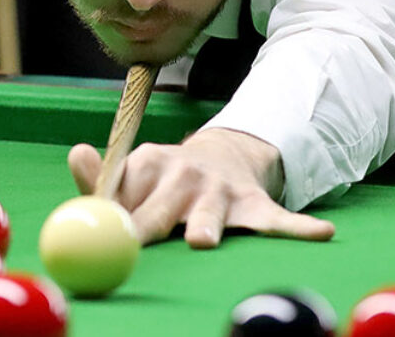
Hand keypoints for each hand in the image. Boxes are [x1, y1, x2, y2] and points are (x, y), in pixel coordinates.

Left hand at [67, 128, 335, 247]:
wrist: (221, 157)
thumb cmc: (163, 179)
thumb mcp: (132, 172)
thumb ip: (102, 176)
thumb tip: (75, 154)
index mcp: (149, 163)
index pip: (128, 190)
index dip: (117, 214)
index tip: (105, 229)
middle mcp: (185, 172)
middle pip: (165, 205)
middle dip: (154, 221)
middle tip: (139, 238)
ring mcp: (221, 190)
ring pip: (212, 213)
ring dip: (208, 225)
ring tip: (202, 240)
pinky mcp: (256, 205)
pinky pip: (279, 221)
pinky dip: (299, 228)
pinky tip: (319, 234)